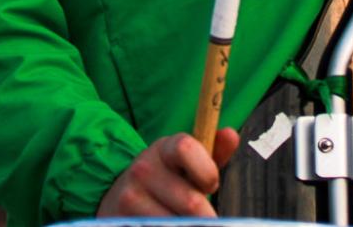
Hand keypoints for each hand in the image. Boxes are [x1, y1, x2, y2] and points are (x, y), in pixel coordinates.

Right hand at [97, 129, 240, 217]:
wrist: (121, 196)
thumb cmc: (168, 180)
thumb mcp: (188, 163)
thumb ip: (213, 152)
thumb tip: (231, 134)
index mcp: (164, 148)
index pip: (187, 148)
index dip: (207, 172)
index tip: (210, 185)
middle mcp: (143, 169)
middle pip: (191, 202)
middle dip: (206, 215)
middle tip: (205, 217)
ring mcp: (130, 196)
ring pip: (177, 224)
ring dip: (189, 226)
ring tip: (186, 221)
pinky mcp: (123, 219)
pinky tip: (170, 224)